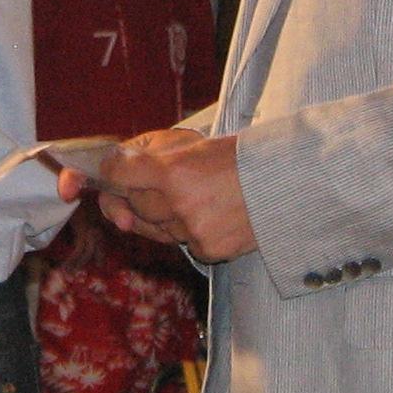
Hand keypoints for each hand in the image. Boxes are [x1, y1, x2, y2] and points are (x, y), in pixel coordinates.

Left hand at [64, 128, 257, 261]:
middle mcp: (178, 204)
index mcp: (171, 170)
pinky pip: (180, 242)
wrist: (281, 184)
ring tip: (191, 196)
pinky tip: (207, 214)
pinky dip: (186, 231)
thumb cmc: (231, 157)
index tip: (115, 171)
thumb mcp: (188, 143)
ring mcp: (191, 231)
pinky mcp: (207, 250)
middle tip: (163, 183)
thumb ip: (146, 154)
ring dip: (163, 214)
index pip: (117, 173)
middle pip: (133, 204)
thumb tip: (111, 172)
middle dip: (140, 194)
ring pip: (154, 227)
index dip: (113, 171)